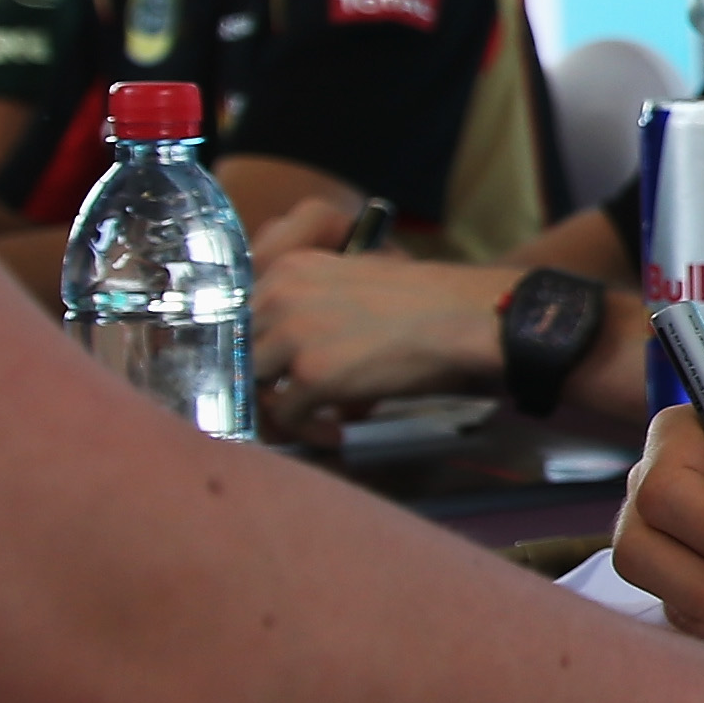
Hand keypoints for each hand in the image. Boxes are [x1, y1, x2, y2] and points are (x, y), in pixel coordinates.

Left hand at [253, 243, 516, 415]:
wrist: (462, 317)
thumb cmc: (424, 299)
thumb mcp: (356, 275)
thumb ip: (314, 300)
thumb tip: (293, 352)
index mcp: (289, 268)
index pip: (241, 317)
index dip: (257, 350)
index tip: (276, 374)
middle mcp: (279, 296)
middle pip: (241, 353)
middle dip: (266, 384)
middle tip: (296, 404)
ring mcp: (292, 336)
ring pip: (254, 388)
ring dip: (282, 412)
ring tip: (315, 423)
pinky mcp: (311, 376)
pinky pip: (288, 418)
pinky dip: (308, 433)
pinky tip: (335, 434)